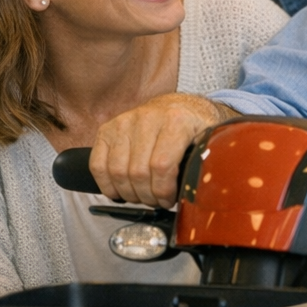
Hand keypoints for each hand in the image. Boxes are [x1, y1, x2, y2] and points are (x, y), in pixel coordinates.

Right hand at [88, 93, 226, 207]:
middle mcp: (147, 118)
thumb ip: (206, 159)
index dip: (163, 191)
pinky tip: (120, 190)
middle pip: (139, 173)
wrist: (177, 105)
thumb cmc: (193, 126)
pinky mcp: (107, 129)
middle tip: (156, 201)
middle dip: (148, 196)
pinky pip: (98, 165)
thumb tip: (206, 189)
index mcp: (177, 120)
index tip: (169, 199)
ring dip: (129, 193)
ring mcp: (124, 122)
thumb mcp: (208, 138)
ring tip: (142, 196)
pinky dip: (107, 184)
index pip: (162, 165)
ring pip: (117, 172)